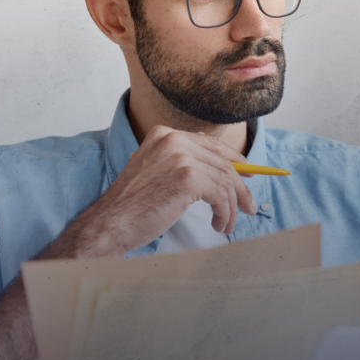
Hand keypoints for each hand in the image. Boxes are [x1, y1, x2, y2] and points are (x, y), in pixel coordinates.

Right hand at [52, 125, 257, 258]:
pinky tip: (219, 224)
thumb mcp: (157, 173)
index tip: (248, 175)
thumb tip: (224, 168)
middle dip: (240, 188)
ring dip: (232, 207)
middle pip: (223, 162)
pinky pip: (221, 195)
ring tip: (226, 224)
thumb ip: (184, 163)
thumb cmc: (133, 206)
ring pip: (225, 181)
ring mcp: (180, 157)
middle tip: (249, 207)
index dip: (234, 160)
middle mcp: (173, 140)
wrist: (110, 224)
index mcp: (165, 134)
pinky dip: (225, 213)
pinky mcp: (187, 179)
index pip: (211, 144)